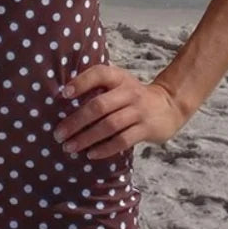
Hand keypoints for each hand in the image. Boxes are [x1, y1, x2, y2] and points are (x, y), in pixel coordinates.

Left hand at [53, 64, 183, 159]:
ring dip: (86, 138)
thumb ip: (97, 87)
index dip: (81, 82)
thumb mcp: (119, 84)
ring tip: (69, 147)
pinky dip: (105, 149)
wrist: (169, 105)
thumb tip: (62, 99)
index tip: (63, 95)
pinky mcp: (147, 129)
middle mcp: (129, 92)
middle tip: (58, 134)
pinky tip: (91, 154)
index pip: (99, 74)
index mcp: (119, 78)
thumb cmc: (132, 96)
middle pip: (99, 106)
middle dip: (76, 121)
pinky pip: (123, 140)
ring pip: (109, 125)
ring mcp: (139, 111)